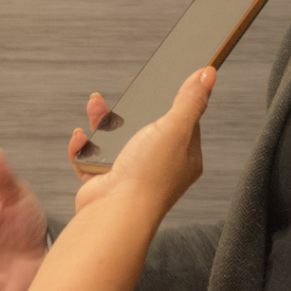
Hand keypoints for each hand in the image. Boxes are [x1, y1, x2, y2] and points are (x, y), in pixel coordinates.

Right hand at [67, 67, 215, 217]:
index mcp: (183, 157)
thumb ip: (190, 100)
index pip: (183, 122)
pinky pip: (91, 160)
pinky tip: (81, 137)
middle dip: (128, 109)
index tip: (159, 86)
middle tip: (121, 95)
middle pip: (144, 128)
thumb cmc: (149, 176)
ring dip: (102, 122)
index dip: (171, 102)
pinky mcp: (104, 184)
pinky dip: (83, 147)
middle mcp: (159, 168)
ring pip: (115, 141)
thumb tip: (209, 74)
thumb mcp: (176, 127)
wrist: (113, 216)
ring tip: (95, 105)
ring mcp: (130, 176)